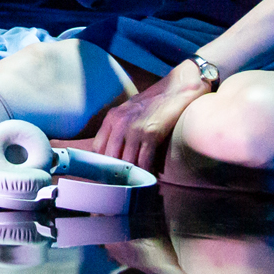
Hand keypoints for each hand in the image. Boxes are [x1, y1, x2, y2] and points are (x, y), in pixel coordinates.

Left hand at [91, 60, 212, 175]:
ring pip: (126, 161)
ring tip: (132, 184)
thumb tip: (113, 153)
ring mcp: (135, 128)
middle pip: (110, 157)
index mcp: (112, 117)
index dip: (101, 163)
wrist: (175, 89)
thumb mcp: (128, 111)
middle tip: (119, 184)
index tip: (107, 174)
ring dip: (130, 175)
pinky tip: (147, 176)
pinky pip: (144, 161)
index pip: (97, 147)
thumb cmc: (153, 102)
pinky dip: (145, 171)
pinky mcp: (151, 134)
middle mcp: (120, 123)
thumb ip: (118, 128)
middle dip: (114, 173)